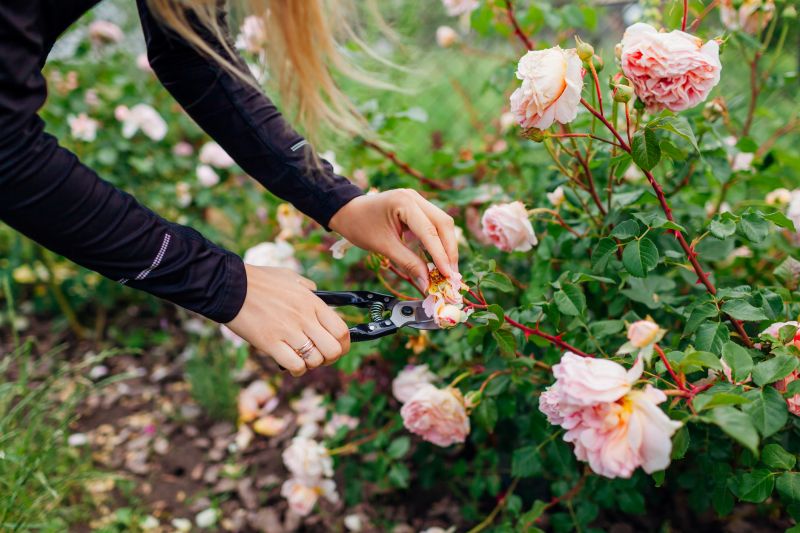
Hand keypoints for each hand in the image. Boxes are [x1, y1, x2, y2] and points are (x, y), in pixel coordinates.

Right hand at [226, 265, 349, 375]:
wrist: (229, 285)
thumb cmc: (258, 280)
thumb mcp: (289, 277)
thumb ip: (306, 286)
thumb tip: (316, 292)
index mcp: (312, 302)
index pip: (341, 330)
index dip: (343, 344)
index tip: (337, 347)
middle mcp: (304, 317)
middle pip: (333, 349)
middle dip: (329, 358)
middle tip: (319, 356)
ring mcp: (288, 331)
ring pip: (315, 360)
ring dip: (310, 364)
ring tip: (301, 358)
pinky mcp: (270, 343)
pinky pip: (294, 365)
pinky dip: (296, 370)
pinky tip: (290, 364)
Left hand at [328, 189, 458, 288]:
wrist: (346, 211)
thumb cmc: (360, 226)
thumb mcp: (383, 247)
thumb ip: (408, 263)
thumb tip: (427, 284)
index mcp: (404, 202)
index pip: (430, 231)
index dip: (441, 255)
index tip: (448, 275)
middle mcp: (415, 197)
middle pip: (443, 224)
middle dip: (449, 251)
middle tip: (452, 275)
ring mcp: (417, 200)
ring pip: (442, 224)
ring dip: (446, 247)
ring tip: (448, 271)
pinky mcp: (417, 207)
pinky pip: (434, 225)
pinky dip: (438, 242)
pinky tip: (439, 260)